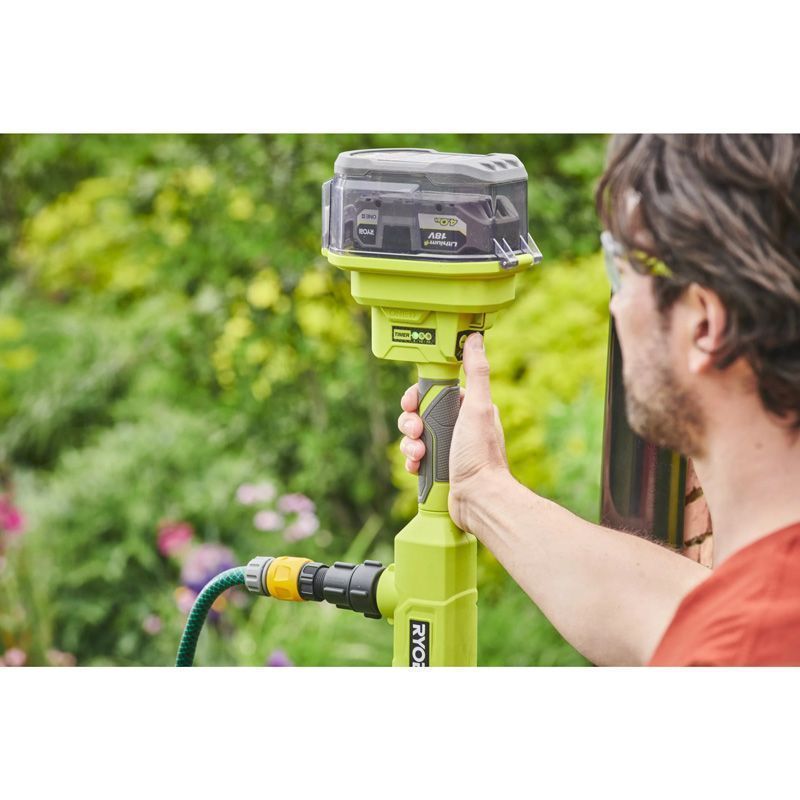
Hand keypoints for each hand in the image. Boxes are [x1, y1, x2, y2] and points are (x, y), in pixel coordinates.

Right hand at [397, 333, 508, 528]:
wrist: (479, 499)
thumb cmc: (480, 455)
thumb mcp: (478, 408)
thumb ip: (477, 372)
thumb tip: (475, 339)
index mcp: (467, 410)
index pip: (434, 393)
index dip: (417, 396)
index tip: (411, 403)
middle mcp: (456, 427)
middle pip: (419, 414)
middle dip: (410, 422)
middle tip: (415, 431)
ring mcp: (446, 449)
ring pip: (413, 437)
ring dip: (408, 443)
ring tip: (418, 453)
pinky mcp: (437, 469)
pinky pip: (414, 458)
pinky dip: (411, 461)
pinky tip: (416, 466)